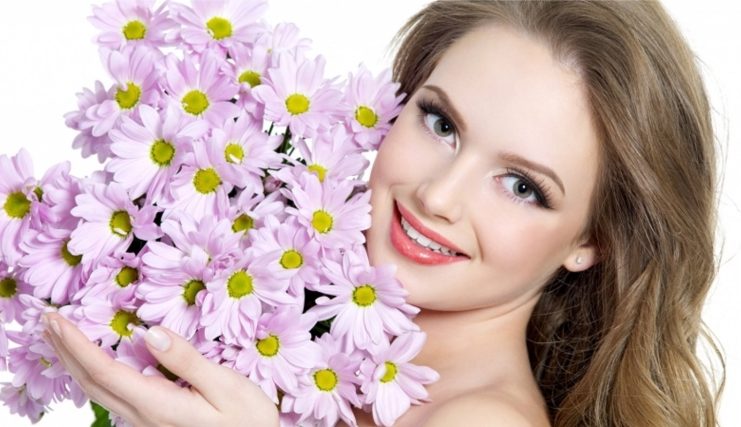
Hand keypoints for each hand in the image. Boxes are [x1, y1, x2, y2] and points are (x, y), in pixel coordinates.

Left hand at [41, 313, 278, 426]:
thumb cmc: (248, 419)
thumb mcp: (226, 385)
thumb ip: (186, 361)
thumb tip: (151, 333)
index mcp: (158, 404)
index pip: (104, 372)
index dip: (76, 345)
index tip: (57, 319)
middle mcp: (143, 415)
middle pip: (91, 382)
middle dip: (64, 350)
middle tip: (46, 320)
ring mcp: (145, 421)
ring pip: (97, 390)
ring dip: (74, 361)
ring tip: (60, 337)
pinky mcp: (153, 420)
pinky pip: (111, 395)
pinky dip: (93, 372)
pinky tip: (93, 362)